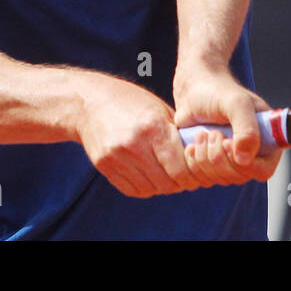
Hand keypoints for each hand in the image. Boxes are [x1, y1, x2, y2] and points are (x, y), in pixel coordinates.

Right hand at [72, 72, 203, 198]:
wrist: (88, 102)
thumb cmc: (131, 102)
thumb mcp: (159, 109)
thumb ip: (178, 133)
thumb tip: (202, 156)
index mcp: (153, 126)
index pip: (181, 167)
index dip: (192, 174)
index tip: (195, 171)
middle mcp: (134, 143)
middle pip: (167, 182)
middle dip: (179, 182)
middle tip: (183, 176)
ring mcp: (117, 156)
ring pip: (151, 189)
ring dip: (162, 185)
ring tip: (165, 173)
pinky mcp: (105, 165)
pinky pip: (133, 189)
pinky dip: (145, 186)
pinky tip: (148, 174)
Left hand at [173, 65, 281, 186]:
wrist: (193, 91)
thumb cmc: (218, 92)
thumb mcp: (236, 103)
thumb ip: (246, 128)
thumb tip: (245, 159)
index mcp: (268, 139)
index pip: (264, 169)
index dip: (245, 163)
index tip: (227, 142)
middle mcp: (253, 153)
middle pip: (239, 177)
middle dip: (219, 156)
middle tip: (211, 132)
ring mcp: (232, 161)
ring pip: (221, 179)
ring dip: (205, 157)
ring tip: (202, 134)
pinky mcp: (213, 165)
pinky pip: (205, 178)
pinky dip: (194, 162)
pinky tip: (192, 145)